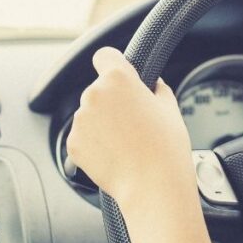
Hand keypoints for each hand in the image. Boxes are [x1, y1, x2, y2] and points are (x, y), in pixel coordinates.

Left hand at [66, 47, 195, 203]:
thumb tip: (151, 84)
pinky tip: (114, 155)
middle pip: (99, 89)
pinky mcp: (73, 143)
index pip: (104, 55)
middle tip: (133, 123)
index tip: (117, 75)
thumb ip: (156, 87)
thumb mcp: (170, 108)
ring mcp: (81, 119)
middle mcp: (94, 94)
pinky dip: (94, 144)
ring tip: (125, 143)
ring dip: (102, 124)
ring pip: (90, 115)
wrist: (153, 186)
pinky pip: (83, 137)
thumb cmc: (166, 148)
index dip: (112, 65)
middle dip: (111, 102)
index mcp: (118, 79)